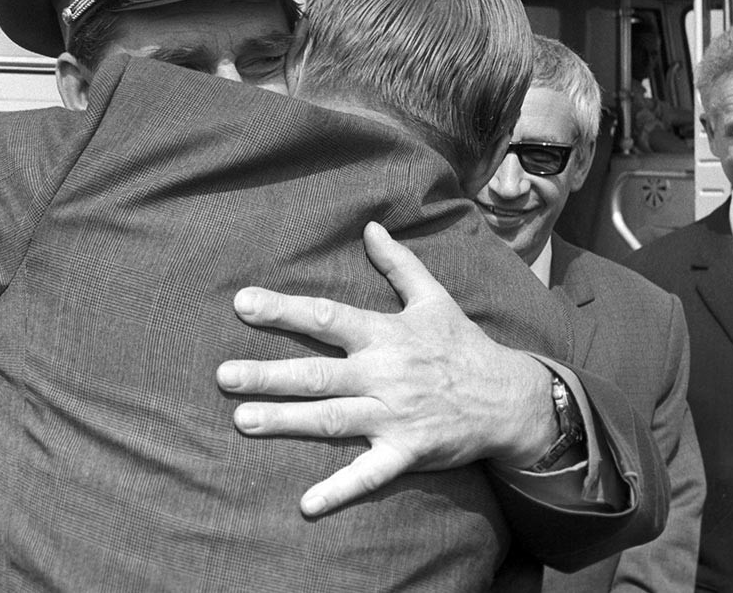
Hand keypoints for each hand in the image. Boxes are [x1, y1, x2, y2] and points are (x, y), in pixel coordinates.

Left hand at [216, 221, 554, 515]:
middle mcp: (384, 375)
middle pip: (317, 374)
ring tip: (242, 420)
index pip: (327, 318)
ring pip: (330, 420)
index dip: (284, 311)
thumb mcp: (434, 298)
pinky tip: (306, 506)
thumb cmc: (463, 346)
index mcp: (386, 335)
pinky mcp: (406, 452)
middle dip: (268, 374)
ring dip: (285, 422)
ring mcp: (394, 416)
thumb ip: (399, 263)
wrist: (510, 399)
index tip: (242, 304)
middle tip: (222, 375)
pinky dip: (339, 490)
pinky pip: (369, 475)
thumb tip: (370, 225)